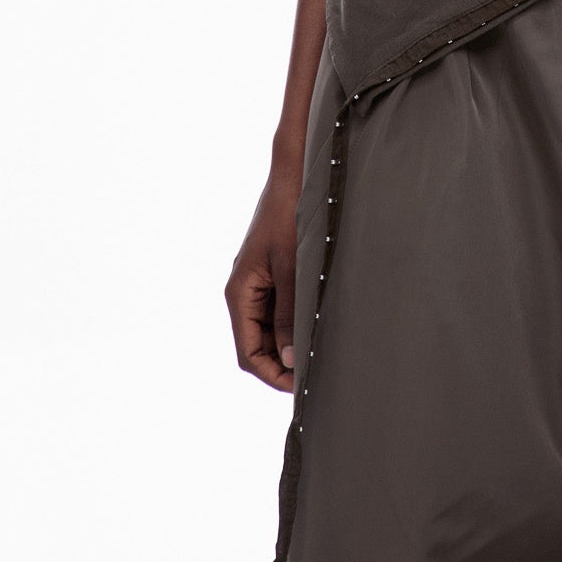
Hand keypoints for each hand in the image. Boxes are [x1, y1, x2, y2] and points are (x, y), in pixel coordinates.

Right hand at [225, 167, 300, 391]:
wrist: (295, 175)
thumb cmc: (290, 217)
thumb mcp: (292, 269)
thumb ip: (291, 314)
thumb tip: (290, 358)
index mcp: (240, 293)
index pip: (248, 352)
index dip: (272, 374)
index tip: (301, 386)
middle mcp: (245, 291)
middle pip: (258, 345)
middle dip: (283, 363)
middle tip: (316, 374)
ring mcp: (258, 282)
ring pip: (270, 329)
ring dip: (290, 343)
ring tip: (321, 353)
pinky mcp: (273, 271)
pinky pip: (280, 308)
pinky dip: (295, 322)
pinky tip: (318, 325)